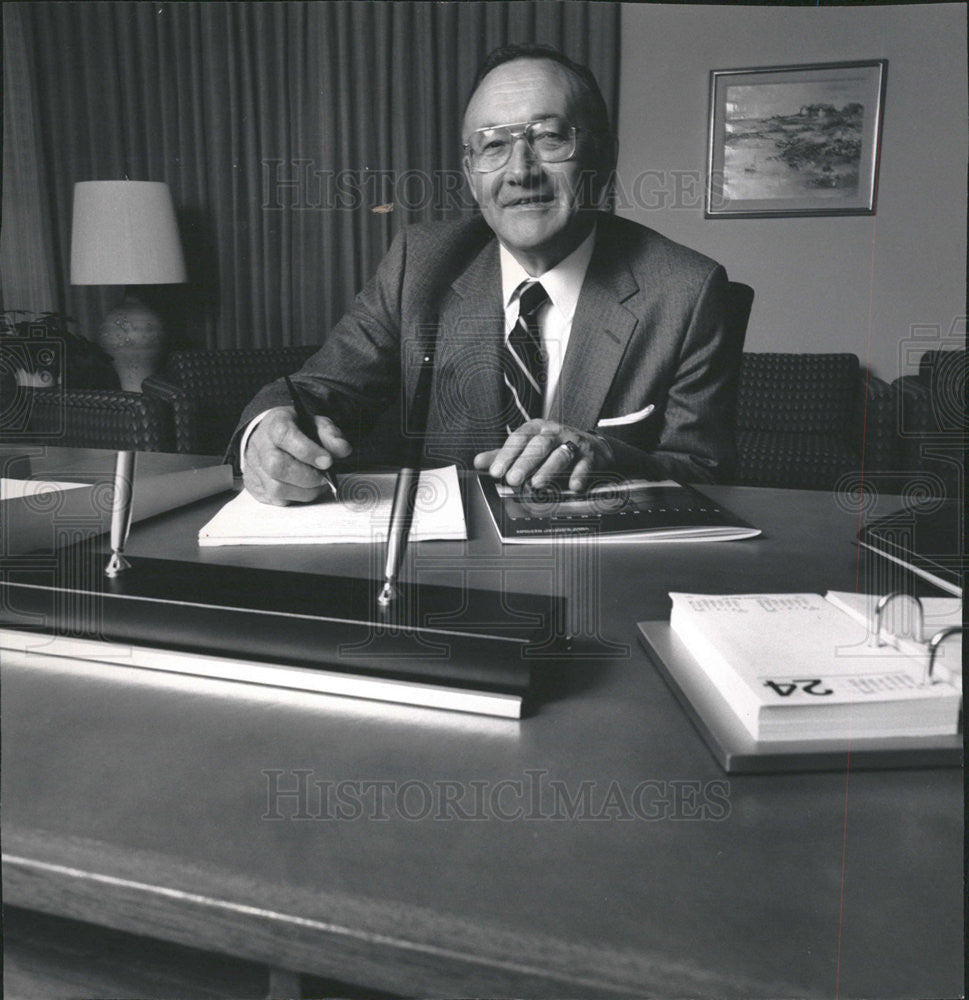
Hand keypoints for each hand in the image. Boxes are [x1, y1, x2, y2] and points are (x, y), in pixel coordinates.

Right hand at [243, 407, 351, 504]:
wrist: (270, 437)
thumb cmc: (296, 431)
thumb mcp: (316, 424)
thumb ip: (330, 434)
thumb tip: (342, 450)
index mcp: (275, 424)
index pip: (285, 435)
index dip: (308, 451)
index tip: (327, 461)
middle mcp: (260, 446)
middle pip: (277, 466)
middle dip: (308, 477)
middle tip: (324, 477)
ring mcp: (255, 468)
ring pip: (276, 488)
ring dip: (304, 491)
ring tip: (317, 484)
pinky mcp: (255, 486)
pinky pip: (276, 500)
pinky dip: (296, 498)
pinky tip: (305, 489)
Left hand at [473, 420, 613, 491]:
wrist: (591, 446)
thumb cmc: (553, 447)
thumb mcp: (528, 446)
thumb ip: (504, 455)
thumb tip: (478, 462)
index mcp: (536, 428)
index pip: (519, 438)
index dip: (507, 455)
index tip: (496, 471)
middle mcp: (554, 432)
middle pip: (539, 445)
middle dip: (525, 463)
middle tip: (513, 479)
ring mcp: (573, 443)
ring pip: (560, 454)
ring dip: (548, 469)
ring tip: (537, 484)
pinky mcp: (590, 455)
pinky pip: (585, 464)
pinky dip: (580, 475)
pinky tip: (573, 485)